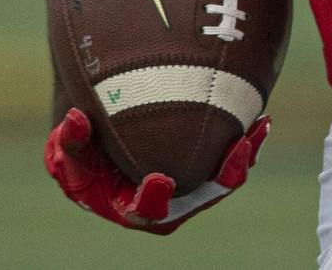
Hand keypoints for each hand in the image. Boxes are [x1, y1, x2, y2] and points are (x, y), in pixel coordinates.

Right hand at [43, 107, 268, 233]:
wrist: (108, 141)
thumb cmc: (86, 154)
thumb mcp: (71, 151)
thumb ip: (71, 140)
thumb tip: (74, 119)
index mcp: (131, 207)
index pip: (146, 212)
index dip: (154, 200)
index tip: (160, 179)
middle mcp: (168, 203)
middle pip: (200, 196)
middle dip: (223, 175)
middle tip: (240, 148)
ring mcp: (190, 186)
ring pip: (221, 179)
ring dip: (242, 157)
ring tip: (257, 129)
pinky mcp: (206, 168)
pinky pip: (229, 159)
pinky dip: (244, 141)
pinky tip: (260, 120)